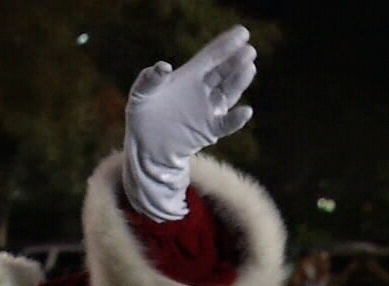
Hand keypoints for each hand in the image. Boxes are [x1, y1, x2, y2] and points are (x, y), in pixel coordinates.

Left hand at [123, 25, 257, 220]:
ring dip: (239, 82)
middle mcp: (203, 90)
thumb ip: (148, 79)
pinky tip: (245, 111)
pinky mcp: (209, 131)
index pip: (211, 57)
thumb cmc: (141, 117)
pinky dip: (236, 120)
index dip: (226, 44)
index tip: (242, 33)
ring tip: (248, 68)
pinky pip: (226, 124)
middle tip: (248, 50)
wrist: (144, 149)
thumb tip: (163, 67)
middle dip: (236, 60)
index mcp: (189, 76)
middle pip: (223, 72)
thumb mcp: (140, 95)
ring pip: (228, 93)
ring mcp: (208, 110)